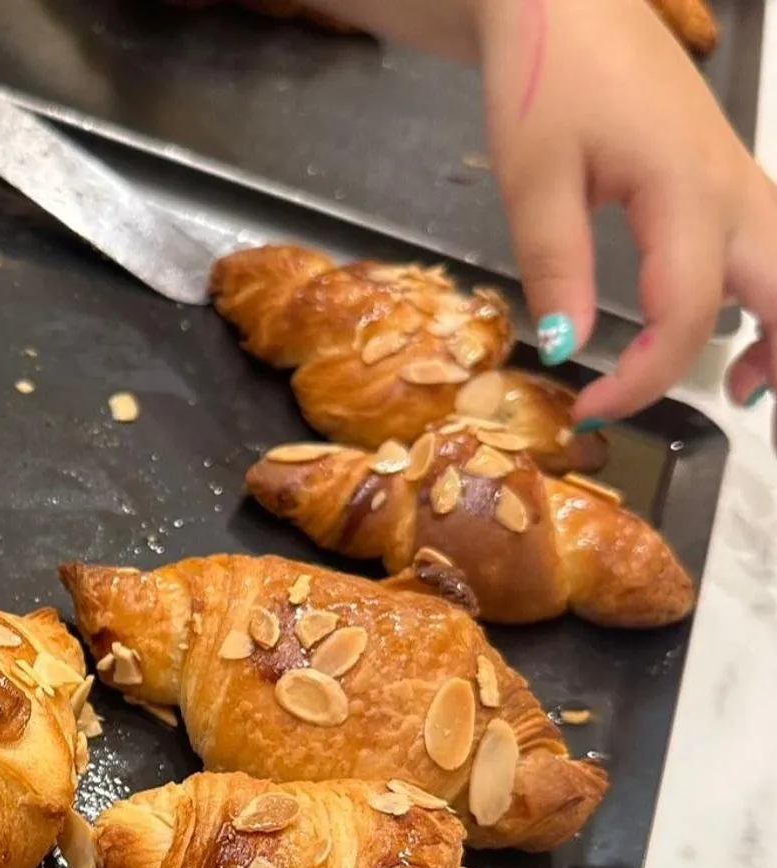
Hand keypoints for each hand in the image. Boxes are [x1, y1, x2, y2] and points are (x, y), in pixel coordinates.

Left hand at [476, 0, 776, 427]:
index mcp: (686, 193)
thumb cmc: (547, 80)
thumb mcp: (533, 176)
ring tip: (737, 383)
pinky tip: (731, 321)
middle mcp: (734, 190)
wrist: (570, 4)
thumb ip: (553, 262)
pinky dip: (771, 292)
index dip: (643, 378)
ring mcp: (741, 180)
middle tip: (723, 409)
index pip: (687, 314)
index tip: (589, 408)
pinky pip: (773, 244)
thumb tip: (564, 347)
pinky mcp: (729, 175)